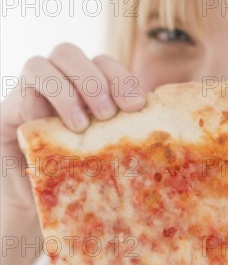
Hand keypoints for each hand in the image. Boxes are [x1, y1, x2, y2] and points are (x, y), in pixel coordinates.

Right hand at [1, 42, 146, 224]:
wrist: (41, 211)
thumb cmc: (84, 187)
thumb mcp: (111, 163)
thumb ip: (129, 145)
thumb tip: (174, 150)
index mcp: (89, 96)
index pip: (105, 66)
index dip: (122, 78)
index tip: (138, 106)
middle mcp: (60, 88)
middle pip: (73, 53)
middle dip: (95, 80)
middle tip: (108, 115)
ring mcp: (33, 95)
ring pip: (45, 62)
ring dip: (69, 90)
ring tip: (83, 125)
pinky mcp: (10, 110)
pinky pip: (26, 84)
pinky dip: (44, 98)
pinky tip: (58, 125)